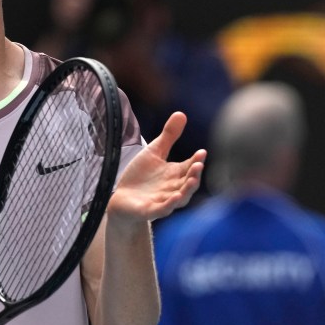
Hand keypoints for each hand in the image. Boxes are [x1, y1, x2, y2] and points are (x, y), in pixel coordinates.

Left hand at [107, 111, 205, 230]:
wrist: (122, 199)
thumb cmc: (141, 177)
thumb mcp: (154, 152)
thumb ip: (169, 136)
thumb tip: (181, 113)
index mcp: (176, 174)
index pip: (190, 167)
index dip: (197, 160)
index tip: (201, 152)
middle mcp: (173, 188)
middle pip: (188, 183)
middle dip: (195, 175)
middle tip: (199, 164)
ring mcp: (163, 201)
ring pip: (180, 198)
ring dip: (187, 190)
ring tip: (192, 180)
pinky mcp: (150, 211)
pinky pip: (163, 210)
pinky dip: (169, 205)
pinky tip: (174, 198)